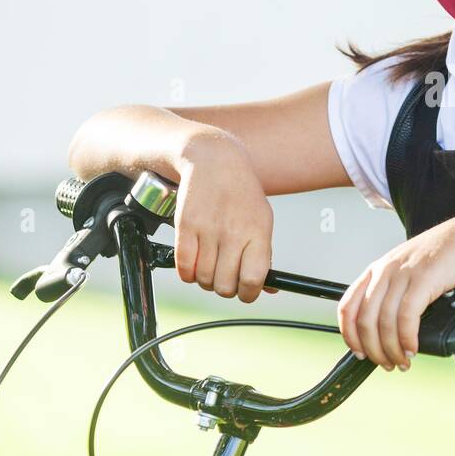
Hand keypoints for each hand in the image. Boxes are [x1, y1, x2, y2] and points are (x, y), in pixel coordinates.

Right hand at [173, 128, 279, 302]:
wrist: (214, 162)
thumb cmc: (241, 195)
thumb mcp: (262, 220)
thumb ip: (264, 256)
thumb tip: (271, 289)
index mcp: (258, 232)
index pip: (253, 279)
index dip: (248, 293)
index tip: (245, 291)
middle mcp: (233, 232)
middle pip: (225, 285)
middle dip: (224, 288)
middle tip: (224, 277)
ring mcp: (208, 230)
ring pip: (203, 280)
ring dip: (205, 280)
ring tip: (210, 265)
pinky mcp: (185, 227)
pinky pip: (183, 268)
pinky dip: (188, 273)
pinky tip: (194, 262)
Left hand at [337, 212, 454, 371]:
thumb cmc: (444, 256)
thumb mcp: (408, 270)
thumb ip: (394, 291)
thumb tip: (386, 328)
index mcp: (377, 269)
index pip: (348, 306)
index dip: (350, 335)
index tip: (359, 353)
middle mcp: (385, 270)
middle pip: (365, 319)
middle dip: (373, 349)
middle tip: (386, 363)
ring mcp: (403, 274)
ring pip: (384, 322)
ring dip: (392, 349)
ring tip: (402, 361)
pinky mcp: (424, 279)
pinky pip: (407, 316)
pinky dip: (407, 338)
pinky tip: (412, 348)